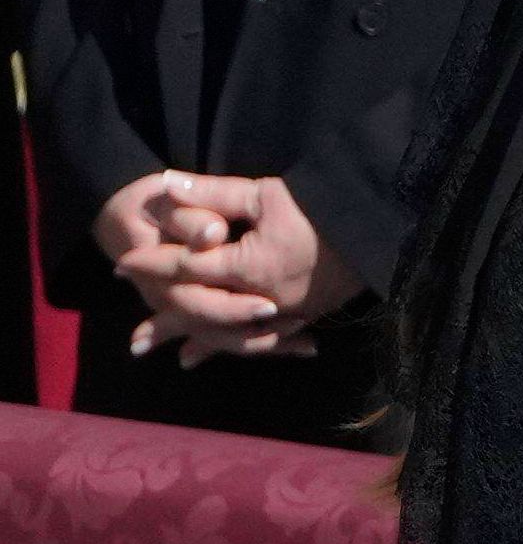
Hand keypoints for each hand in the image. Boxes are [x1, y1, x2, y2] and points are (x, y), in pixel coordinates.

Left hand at [115, 174, 363, 367]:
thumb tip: (166, 184)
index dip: (153, 265)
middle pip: (204, 313)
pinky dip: (245, 345)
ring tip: (174, 359)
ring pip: (235, 333)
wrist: (378, 221)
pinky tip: (234, 355)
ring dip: (203, 345)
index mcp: (249, 267)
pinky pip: (269, 337)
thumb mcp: (266, 193)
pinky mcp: (309, 315)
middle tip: (135, 338)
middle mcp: (264, 298)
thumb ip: (214, 192)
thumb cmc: (321, 203)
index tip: (123, 265)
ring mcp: (288, 312)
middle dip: (168, 320)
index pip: (188, 267)